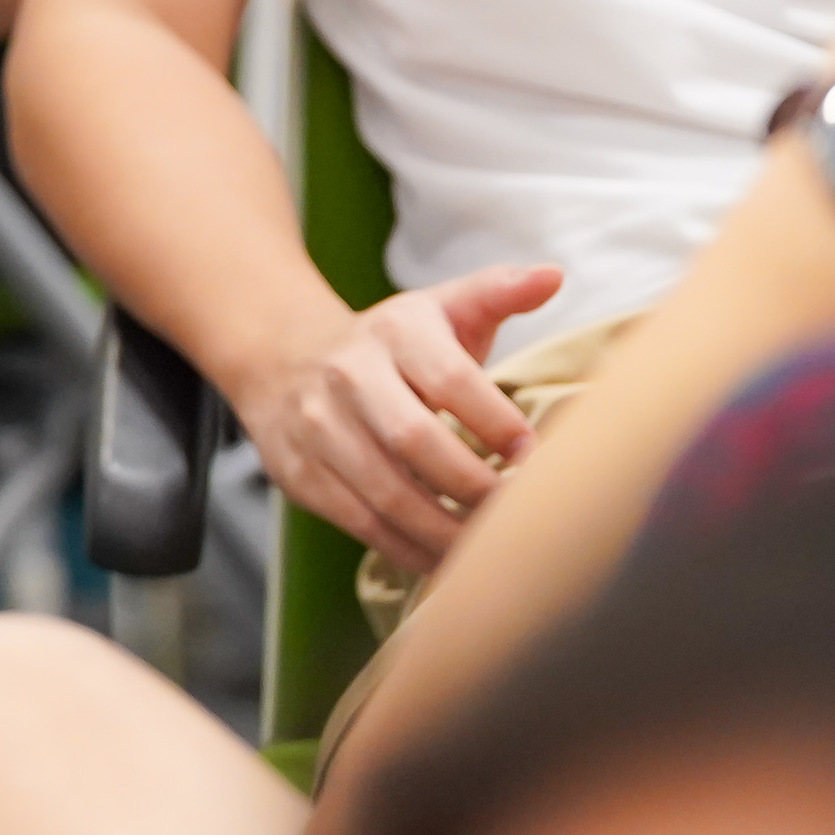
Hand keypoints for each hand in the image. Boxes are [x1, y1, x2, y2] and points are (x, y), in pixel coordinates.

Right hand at [223, 262, 563, 576]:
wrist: (281, 354)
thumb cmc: (387, 343)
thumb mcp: (437, 308)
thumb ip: (497, 292)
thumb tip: (553, 275)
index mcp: (394, 330)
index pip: (449, 376)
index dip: (495, 420)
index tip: (534, 456)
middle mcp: (348, 374)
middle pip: (414, 440)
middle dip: (474, 486)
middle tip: (519, 513)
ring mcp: (316, 426)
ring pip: (386, 491)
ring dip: (446, 530)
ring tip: (491, 547)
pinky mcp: (299, 471)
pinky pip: (360, 521)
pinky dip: (409, 549)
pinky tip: (446, 559)